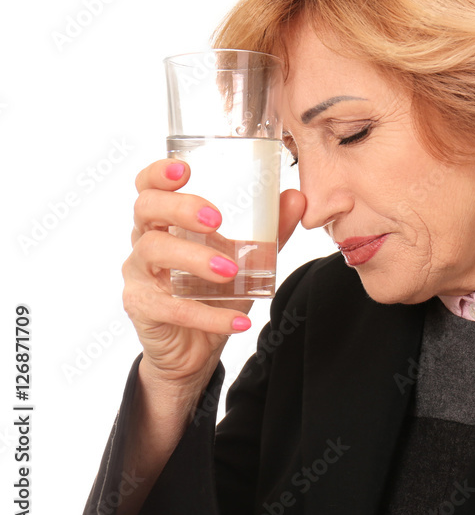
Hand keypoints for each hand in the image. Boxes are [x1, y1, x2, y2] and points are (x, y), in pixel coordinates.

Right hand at [123, 159, 304, 388]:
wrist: (195, 346)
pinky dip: (208, 315)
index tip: (185, 168)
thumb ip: (269, 230)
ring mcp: (139, 275)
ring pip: (152, 251)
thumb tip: (296, 198)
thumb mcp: (245, 259)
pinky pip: (171, 307)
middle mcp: (146, 241)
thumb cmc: (213, 291)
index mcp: (166, 221)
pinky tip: (238, 320)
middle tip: (217, 219)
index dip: (160, 172)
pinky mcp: (142, 308)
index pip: (149, 186)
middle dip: (180, 207)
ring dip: (195, 259)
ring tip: (231, 272)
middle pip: (146, 208)